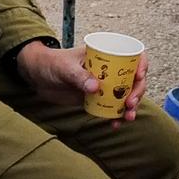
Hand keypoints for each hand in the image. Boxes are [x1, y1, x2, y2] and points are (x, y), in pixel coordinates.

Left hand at [11, 40, 141, 121]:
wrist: (36, 75)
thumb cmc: (50, 63)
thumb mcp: (64, 67)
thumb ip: (79, 76)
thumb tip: (96, 88)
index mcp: (105, 54)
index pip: (132, 55)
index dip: (141, 64)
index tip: (139, 76)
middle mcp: (109, 69)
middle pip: (133, 79)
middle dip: (137, 92)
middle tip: (130, 104)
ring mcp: (103, 85)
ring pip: (125, 95)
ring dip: (130, 108)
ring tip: (127, 118)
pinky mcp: (95, 99)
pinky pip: (111, 107)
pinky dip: (115, 116)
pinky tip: (114, 124)